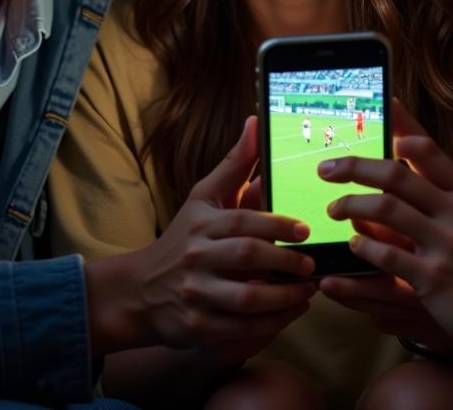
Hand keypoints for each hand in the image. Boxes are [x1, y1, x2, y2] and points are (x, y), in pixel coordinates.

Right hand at [87, 117, 316, 354]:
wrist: (140, 290)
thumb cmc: (183, 238)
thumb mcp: (204, 197)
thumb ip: (234, 164)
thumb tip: (256, 122)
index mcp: (201, 224)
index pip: (242, 222)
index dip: (276, 225)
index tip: (304, 230)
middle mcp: (195, 258)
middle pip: (246, 257)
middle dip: (284, 261)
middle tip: (311, 265)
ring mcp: (195, 294)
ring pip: (246, 299)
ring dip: (284, 298)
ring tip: (308, 291)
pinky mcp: (197, 327)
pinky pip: (240, 329)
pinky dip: (271, 324)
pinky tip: (291, 313)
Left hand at [316, 99, 452, 374]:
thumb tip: (423, 173)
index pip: (430, 148)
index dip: (402, 124)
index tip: (382, 106)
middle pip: (395, 173)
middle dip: (355, 166)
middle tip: (326, 168)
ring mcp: (446, 244)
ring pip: (384, 208)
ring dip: (350, 205)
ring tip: (333, 209)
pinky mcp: (434, 279)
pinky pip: (386, 253)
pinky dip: (364, 246)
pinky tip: (353, 245)